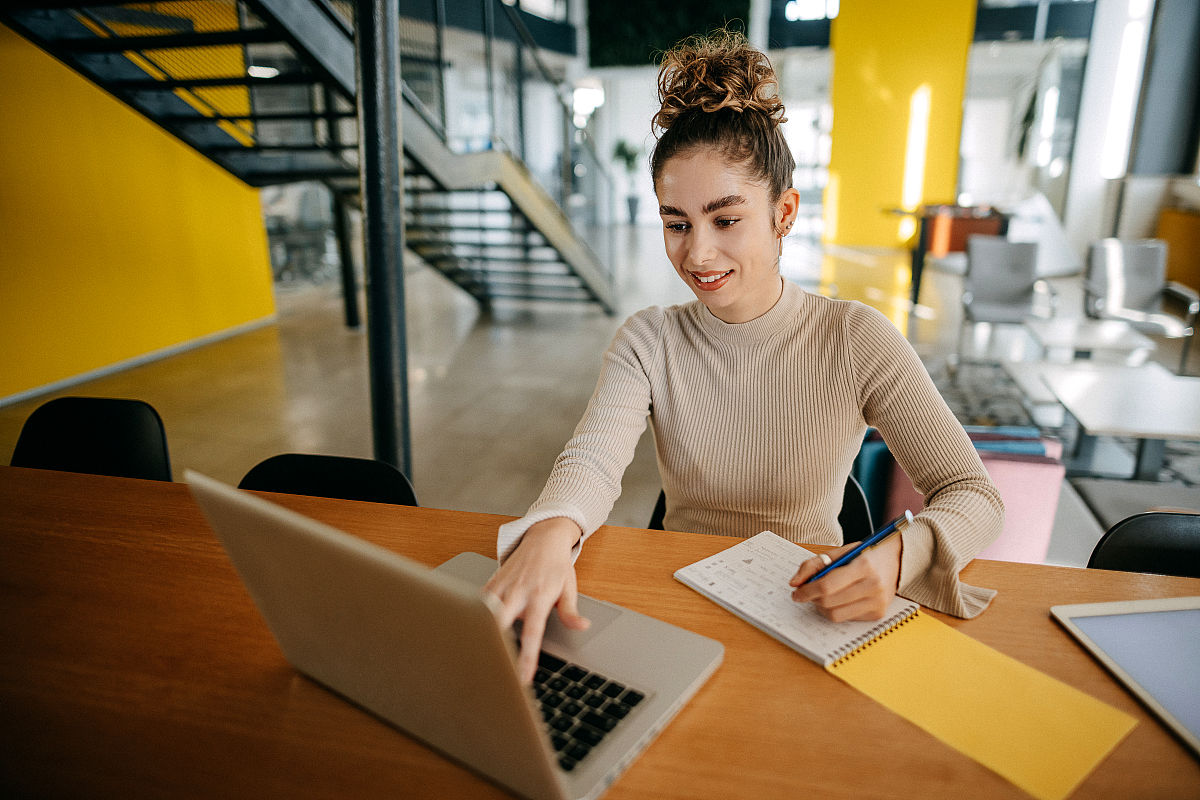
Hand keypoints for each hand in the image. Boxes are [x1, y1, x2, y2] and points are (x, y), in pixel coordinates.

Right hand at [483, 518, 590, 682]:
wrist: (543, 538)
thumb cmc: (557, 566)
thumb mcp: (569, 589)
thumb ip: (571, 612)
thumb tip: (582, 627)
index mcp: (539, 597)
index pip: (532, 634)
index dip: (526, 658)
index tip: (522, 678)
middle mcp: (518, 592)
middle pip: (499, 623)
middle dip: (492, 646)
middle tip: (489, 672)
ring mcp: (502, 586)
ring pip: (483, 612)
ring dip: (479, 633)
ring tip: (473, 657)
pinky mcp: (491, 582)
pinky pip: (478, 602)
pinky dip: (472, 617)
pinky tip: (469, 633)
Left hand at [787, 535, 902, 621]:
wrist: (897, 560)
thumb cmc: (865, 554)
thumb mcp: (841, 552)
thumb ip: (814, 564)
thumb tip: (794, 583)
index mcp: (863, 566)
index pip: (827, 586)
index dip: (807, 591)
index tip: (796, 592)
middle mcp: (873, 586)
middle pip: (829, 602)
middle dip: (812, 599)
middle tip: (806, 593)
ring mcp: (878, 602)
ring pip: (836, 615)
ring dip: (821, 608)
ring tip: (820, 597)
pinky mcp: (878, 614)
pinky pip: (847, 618)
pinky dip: (836, 610)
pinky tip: (838, 600)